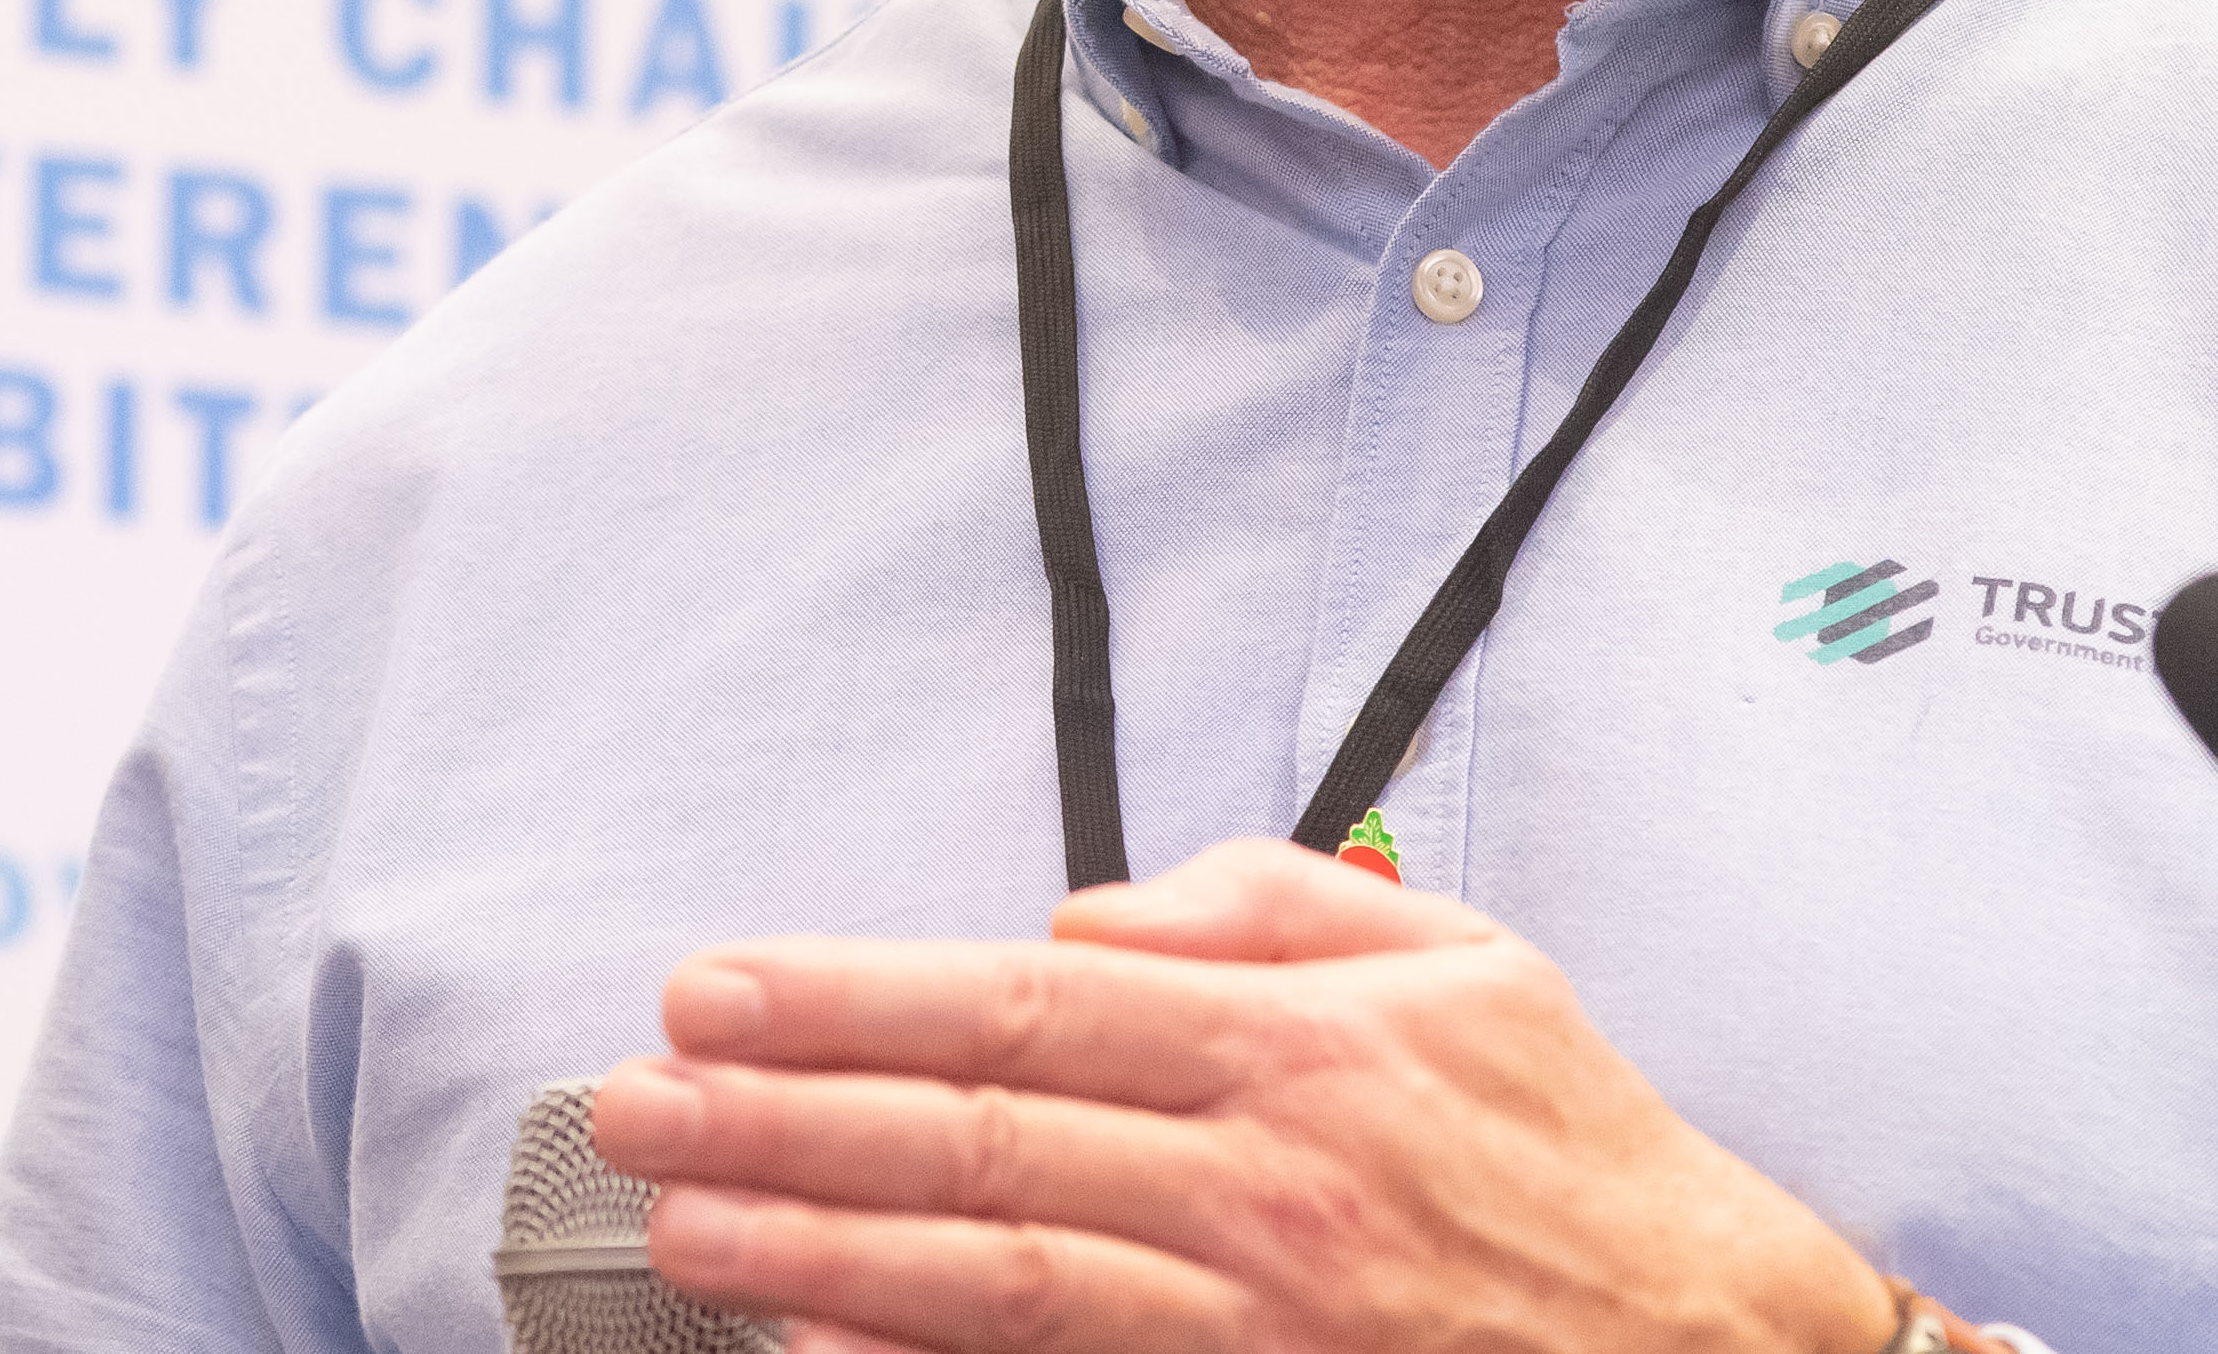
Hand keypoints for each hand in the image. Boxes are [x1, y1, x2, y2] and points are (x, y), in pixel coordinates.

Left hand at [590, 836, 1895, 1353]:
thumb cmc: (1585, 1161)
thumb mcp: (1470, 965)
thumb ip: (1270, 907)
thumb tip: (1082, 910)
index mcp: (1301, 1049)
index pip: (1021, 1003)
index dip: (847, 997)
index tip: (713, 988)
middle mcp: (1264, 1184)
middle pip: (973, 1139)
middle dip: (779, 1120)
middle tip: (631, 1105)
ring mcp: (1257, 1321)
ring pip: (991, 1279)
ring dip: (811, 1248)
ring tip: (675, 1226)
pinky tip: (816, 1340)